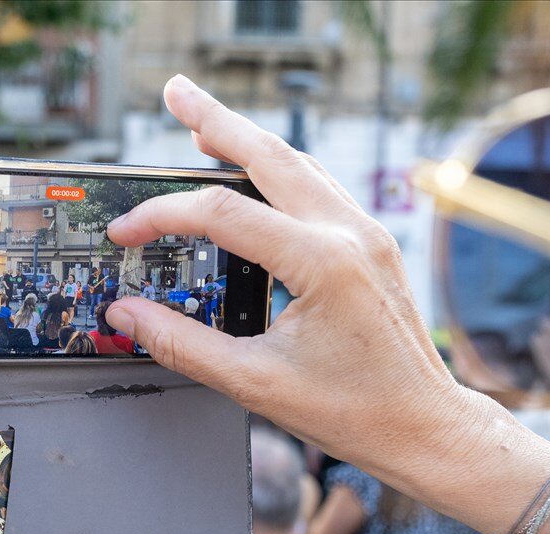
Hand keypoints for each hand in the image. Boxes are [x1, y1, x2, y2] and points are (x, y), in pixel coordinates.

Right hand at [105, 75, 456, 462]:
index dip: (162, 216)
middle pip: (269, 155)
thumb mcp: (253, 381)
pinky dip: (279, 170)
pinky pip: (319, 188)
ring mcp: (366, 234)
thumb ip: (181, 343)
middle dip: (216, 119)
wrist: (423, 425)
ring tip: (204, 125)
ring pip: (298, 163)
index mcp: (322, 263)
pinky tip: (256, 171)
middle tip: (175, 92)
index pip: (222, 214)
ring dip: (249, 139)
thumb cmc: (354, 410)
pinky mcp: (371, 245)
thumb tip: (129, 315)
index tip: (126, 233)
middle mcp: (349, 234)